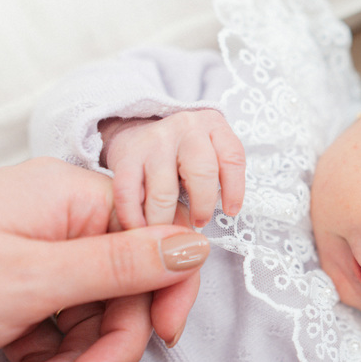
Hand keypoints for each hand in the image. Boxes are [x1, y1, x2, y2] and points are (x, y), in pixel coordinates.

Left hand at [0, 158, 208, 361]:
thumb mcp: (36, 280)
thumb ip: (124, 265)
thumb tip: (199, 243)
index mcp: (74, 199)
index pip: (159, 241)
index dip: (166, 294)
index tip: (158, 340)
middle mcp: (65, 220)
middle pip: (127, 290)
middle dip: (103, 347)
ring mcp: (44, 255)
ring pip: (93, 318)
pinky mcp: (24, 288)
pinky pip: (59, 329)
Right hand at [100, 111, 245, 229]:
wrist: (135, 135)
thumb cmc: (179, 156)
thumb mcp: (204, 159)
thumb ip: (210, 187)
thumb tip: (196, 236)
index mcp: (212, 125)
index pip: (232, 157)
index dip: (235, 189)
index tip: (230, 212)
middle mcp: (185, 128)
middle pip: (202, 173)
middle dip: (202, 207)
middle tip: (198, 224)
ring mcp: (154, 140)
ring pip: (164, 192)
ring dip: (166, 221)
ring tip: (167, 233)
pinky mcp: (126, 156)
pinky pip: (129, 194)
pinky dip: (134, 218)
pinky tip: (141, 229)